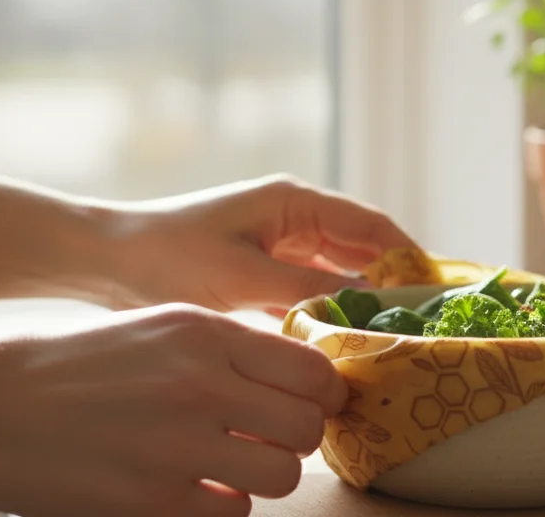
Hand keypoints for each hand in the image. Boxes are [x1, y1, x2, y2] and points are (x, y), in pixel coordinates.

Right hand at [0, 304, 345, 516]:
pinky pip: (233, 514)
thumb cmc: (74, 365)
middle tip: (264, 441)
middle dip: (295, 439)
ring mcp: (178, 445)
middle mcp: (201, 383)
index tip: (308, 405)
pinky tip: (187, 490)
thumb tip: (300, 382)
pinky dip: (220, 507)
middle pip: (306, 426)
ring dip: (262, 478)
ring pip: (282, 475)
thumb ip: (230, 350)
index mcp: (205, 332)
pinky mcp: (152, 501)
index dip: (320, 394)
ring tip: (224, 467)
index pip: (311, 369)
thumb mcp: (159, 328)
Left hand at [104, 175, 420, 313]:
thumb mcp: (243, 277)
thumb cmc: (168, 257)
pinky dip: (330, 312)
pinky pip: (311, 291)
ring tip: (394, 334)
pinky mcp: (261, 272)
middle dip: (393, 280)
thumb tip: (367, 305)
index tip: (439, 289)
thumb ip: (308, 290)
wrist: (105, 259)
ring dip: (362, 299)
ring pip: (338, 273)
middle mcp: (293, 218)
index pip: (371, 226)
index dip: (409, 254)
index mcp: (294, 202)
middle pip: (361, 249)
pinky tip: (344, 342)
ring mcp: (278, 245)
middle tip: (425, 320)